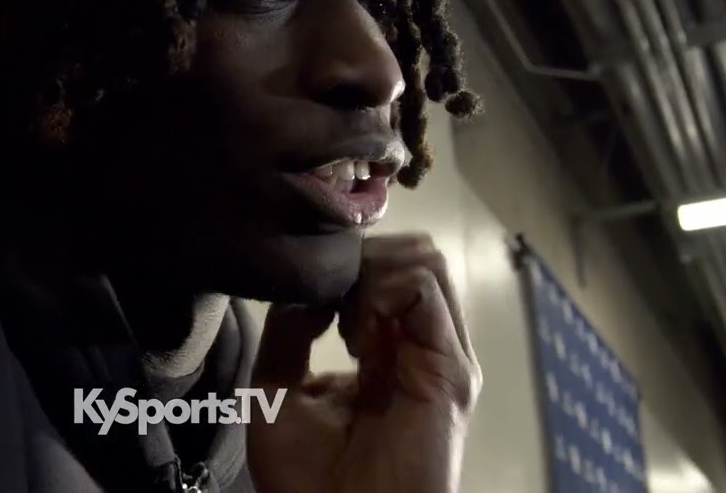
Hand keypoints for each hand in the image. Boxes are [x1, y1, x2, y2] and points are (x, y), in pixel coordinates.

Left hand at [246, 234, 480, 492]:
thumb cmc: (305, 477)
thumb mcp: (276, 386)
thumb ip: (290, 328)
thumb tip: (309, 283)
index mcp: (385, 351)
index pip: (385, 268)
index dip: (345, 262)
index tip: (309, 293)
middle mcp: (420, 348)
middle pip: (411, 254)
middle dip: (361, 258)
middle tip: (329, 302)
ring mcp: (440, 356)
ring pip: (424, 259)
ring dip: (372, 272)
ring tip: (345, 323)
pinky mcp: (449, 369)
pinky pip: (423, 288)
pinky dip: (381, 288)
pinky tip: (356, 331)